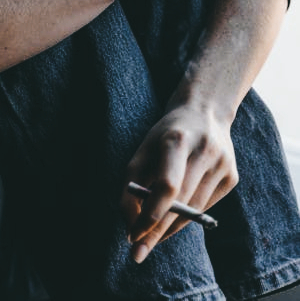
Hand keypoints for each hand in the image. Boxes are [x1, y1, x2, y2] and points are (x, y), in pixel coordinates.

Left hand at [121, 103, 237, 263]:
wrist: (205, 111)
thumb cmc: (166, 134)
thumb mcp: (143, 149)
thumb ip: (131, 184)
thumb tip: (130, 225)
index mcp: (178, 138)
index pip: (167, 184)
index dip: (150, 213)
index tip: (133, 235)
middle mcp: (205, 151)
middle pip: (180, 202)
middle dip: (156, 230)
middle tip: (137, 252)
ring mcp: (223, 165)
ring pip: (194, 211)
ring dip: (170, 228)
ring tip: (151, 236)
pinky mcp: (232, 177)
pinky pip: (205, 208)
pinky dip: (187, 218)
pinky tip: (175, 214)